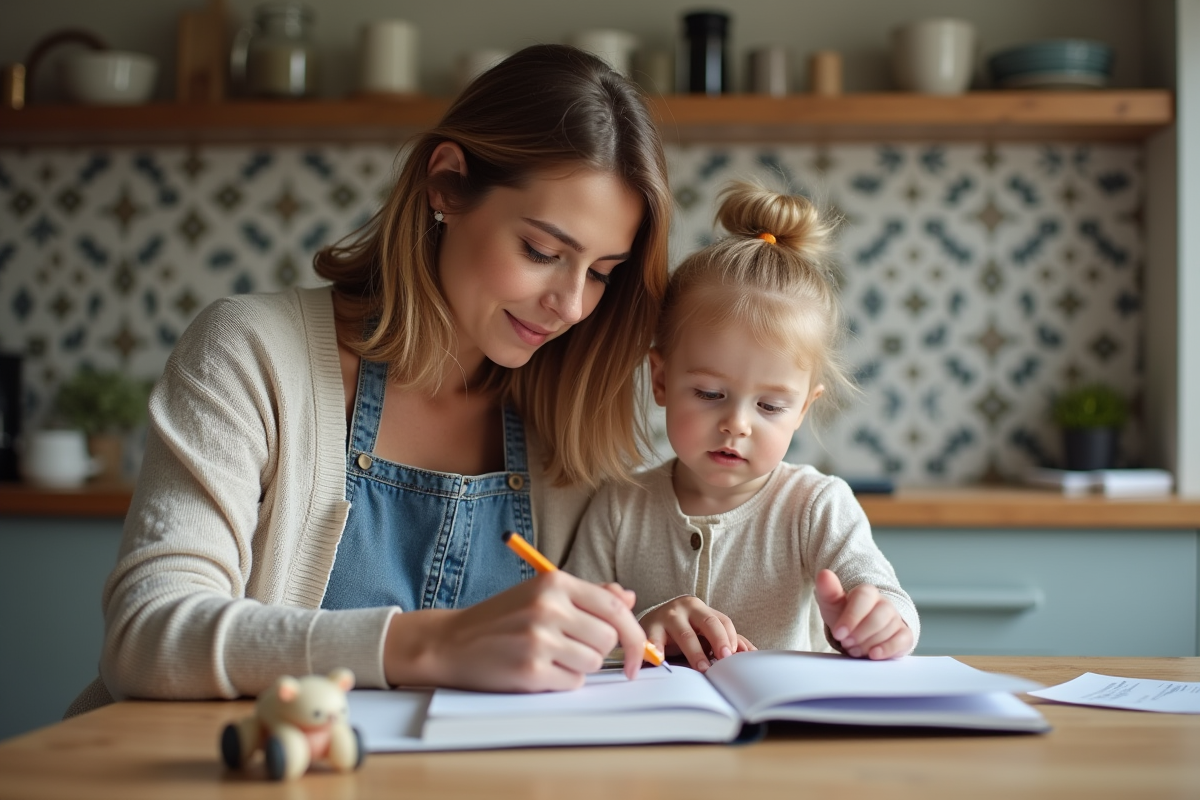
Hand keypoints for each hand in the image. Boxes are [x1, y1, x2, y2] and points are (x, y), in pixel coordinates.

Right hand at [383, 571, 647, 691]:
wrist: (451, 642)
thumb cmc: (501, 618)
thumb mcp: (541, 594)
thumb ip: (587, 595)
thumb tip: (629, 597)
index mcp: (554, 582)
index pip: (616, 607)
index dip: (634, 633)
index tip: (638, 652)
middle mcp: (548, 607)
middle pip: (608, 638)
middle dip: (598, 649)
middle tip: (571, 648)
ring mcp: (539, 639)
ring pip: (594, 662)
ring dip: (579, 666)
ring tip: (549, 656)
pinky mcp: (531, 670)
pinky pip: (573, 682)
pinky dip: (562, 681)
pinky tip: (538, 669)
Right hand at [640, 596, 748, 672]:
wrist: (648, 623)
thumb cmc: (681, 629)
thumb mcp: (703, 631)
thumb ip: (726, 639)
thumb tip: (752, 653)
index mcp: (701, 608)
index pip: (722, 621)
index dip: (730, 639)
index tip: (733, 656)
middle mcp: (685, 607)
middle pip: (708, 622)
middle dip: (718, 640)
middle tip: (724, 659)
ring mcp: (666, 616)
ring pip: (685, 635)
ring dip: (695, 653)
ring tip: (702, 668)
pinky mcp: (649, 628)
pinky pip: (654, 641)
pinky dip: (657, 651)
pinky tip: (661, 661)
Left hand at [815, 569, 911, 659]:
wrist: (858, 633)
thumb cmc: (845, 616)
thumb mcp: (832, 604)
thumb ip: (828, 591)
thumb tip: (824, 573)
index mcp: (867, 592)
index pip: (864, 598)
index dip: (851, 617)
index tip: (838, 633)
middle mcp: (885, 604)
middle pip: (878, 616)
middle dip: (860, 633)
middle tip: (846, 643)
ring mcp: (896, 619)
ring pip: (888, 629)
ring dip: (868, 643)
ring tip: (854, 650)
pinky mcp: (904, 636)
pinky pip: (902, 640)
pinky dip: (888, 649)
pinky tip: (874, 654)